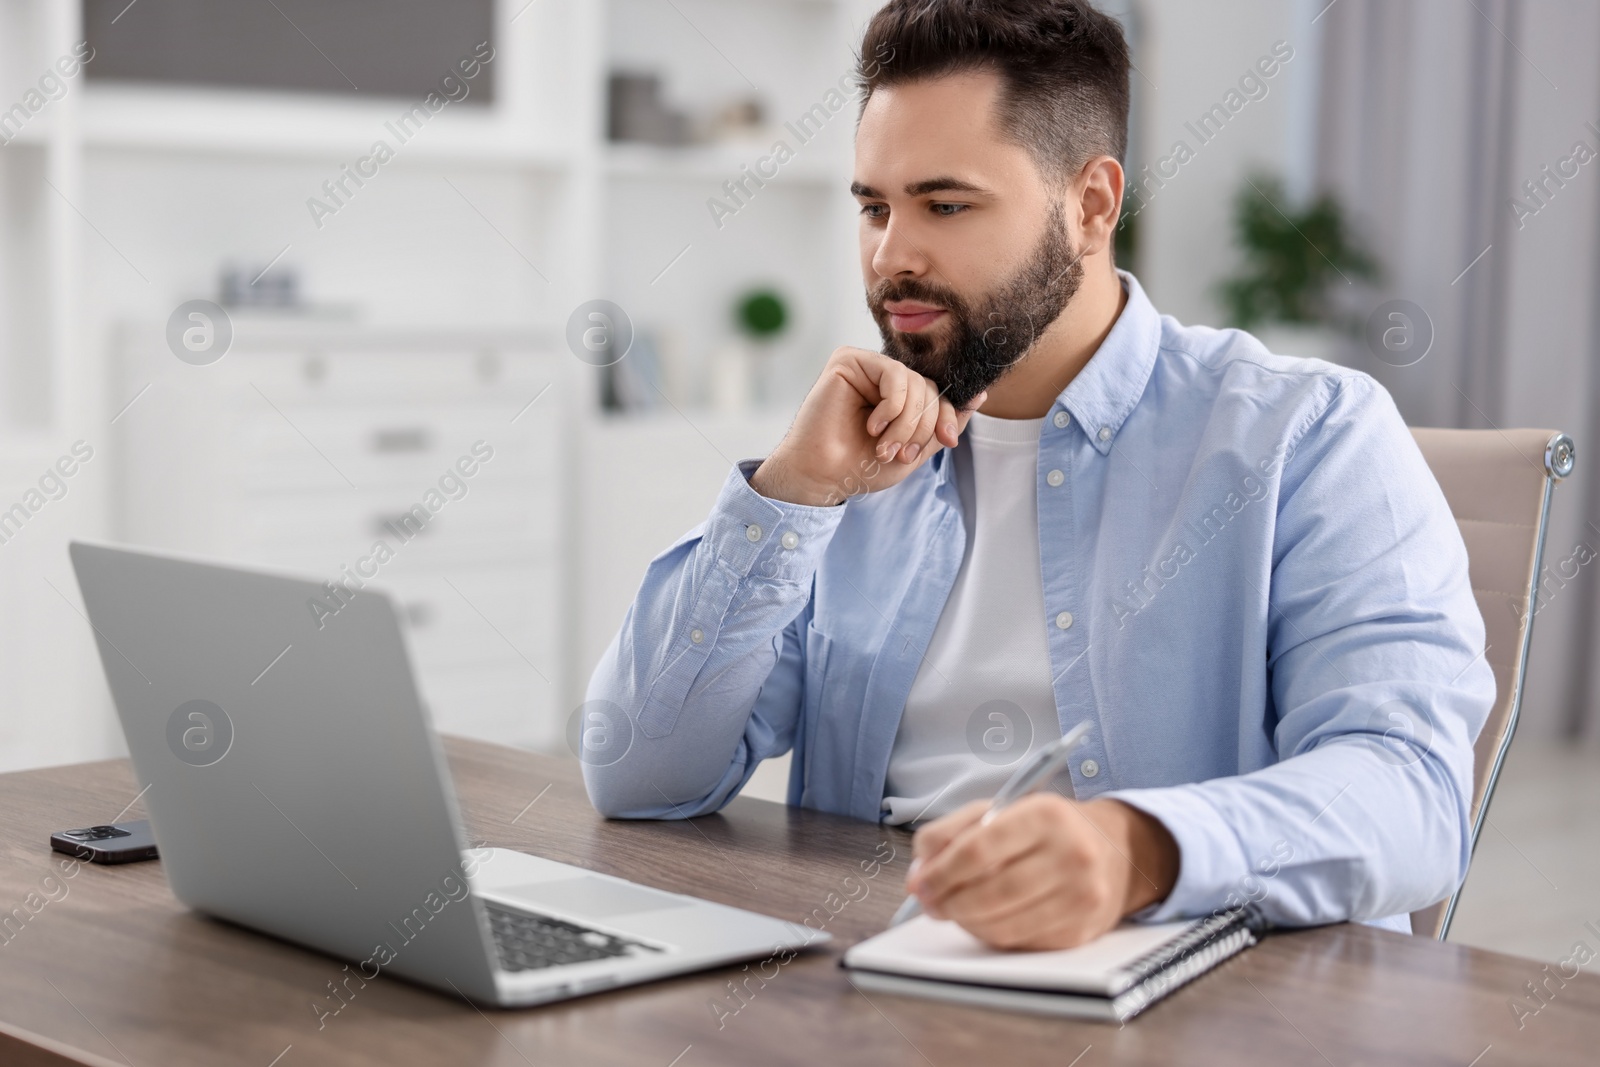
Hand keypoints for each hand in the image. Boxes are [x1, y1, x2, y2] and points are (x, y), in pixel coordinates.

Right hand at [751, 346, 984, 506]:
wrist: (824, 474)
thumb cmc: (861, 466)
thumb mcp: (915, 449)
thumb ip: (943, 423)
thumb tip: (980, 395)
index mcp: (898, 396)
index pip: (938, 395)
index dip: (948, 416)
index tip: (947, 441)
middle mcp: (883, 378)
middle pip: (929, 389)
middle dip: (922, 427)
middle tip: (899, 454)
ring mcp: (867, 367)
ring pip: (914, 383)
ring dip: (905, 423)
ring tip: (883, 447)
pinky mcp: (849, 360)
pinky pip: (894, 373)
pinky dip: (892, 405)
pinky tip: (873, 425)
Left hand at [904, 795, 1179, 950]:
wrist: (1115, 851)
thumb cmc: (1047, 829)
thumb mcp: (1000, 810)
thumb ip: (950, 833)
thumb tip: (919, 874)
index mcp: (1046, 816)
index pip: (980, 849)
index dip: (941, 872)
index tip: (919, 884)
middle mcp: (1071, 856)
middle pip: (991, 892)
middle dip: (949, 902)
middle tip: (929, 903)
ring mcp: (1081, 897)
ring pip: (1003, 925)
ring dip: (966, 922)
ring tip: (952, 911)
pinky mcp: (1081, 931)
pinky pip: (1021, 942)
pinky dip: (991, 935)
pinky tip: (983, 920)